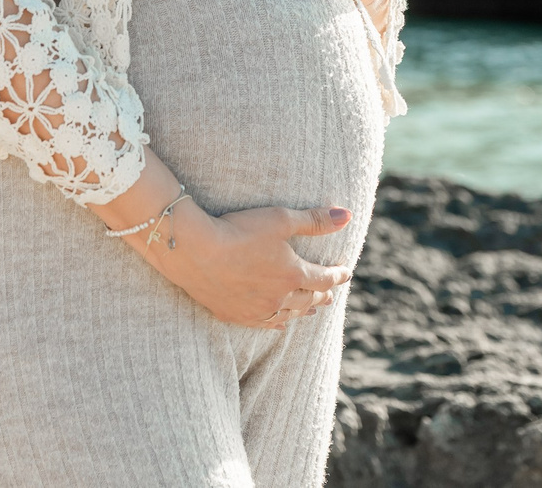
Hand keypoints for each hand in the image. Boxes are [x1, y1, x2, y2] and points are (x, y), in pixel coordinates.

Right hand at [148, 197, 353, 329]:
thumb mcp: (281, 219)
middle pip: (309, 299)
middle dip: (322, 295)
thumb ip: (314, 221)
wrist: (195, 251)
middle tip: (330, 296)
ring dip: (303, 311)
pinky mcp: (235, 315)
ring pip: (289, 314)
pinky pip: (264, 324)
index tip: (345, 273)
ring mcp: (257, 310)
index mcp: (294, 275)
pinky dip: (277, 324)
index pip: (324, 278)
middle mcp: (280, 298)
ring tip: (312, 311)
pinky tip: (280, 325)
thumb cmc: (239, 230)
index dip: (336, 275)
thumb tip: (346, 216)